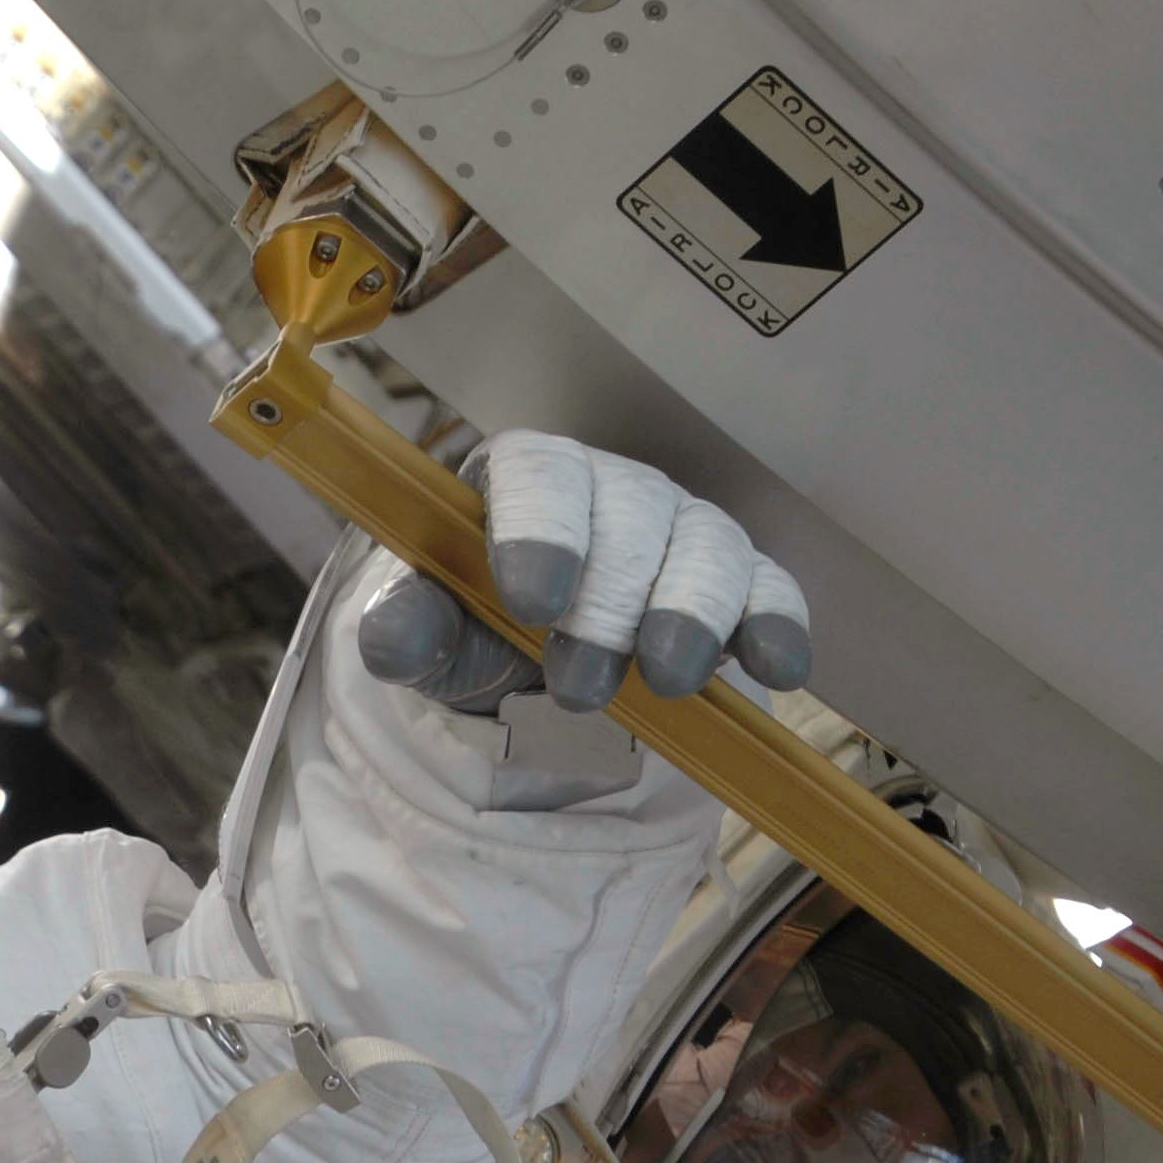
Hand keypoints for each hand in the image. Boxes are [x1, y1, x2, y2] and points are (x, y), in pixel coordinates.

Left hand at [357, 429, 813, 713]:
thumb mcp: (432, 633)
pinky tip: (775, 667)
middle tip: (577, 686)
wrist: (529, 665)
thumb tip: (387, 638)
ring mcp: (681, 529)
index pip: (542, 476)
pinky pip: (770, 586)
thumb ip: (408, 628)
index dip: (544, 533)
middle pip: (632, 517)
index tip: (534, 603)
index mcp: (527, 478)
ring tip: (666, 678)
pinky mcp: (736, 582)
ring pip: (707, 548)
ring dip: (691, 614)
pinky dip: (776, 623)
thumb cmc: (478, 626)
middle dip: (610, 604)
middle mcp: (613, 488)